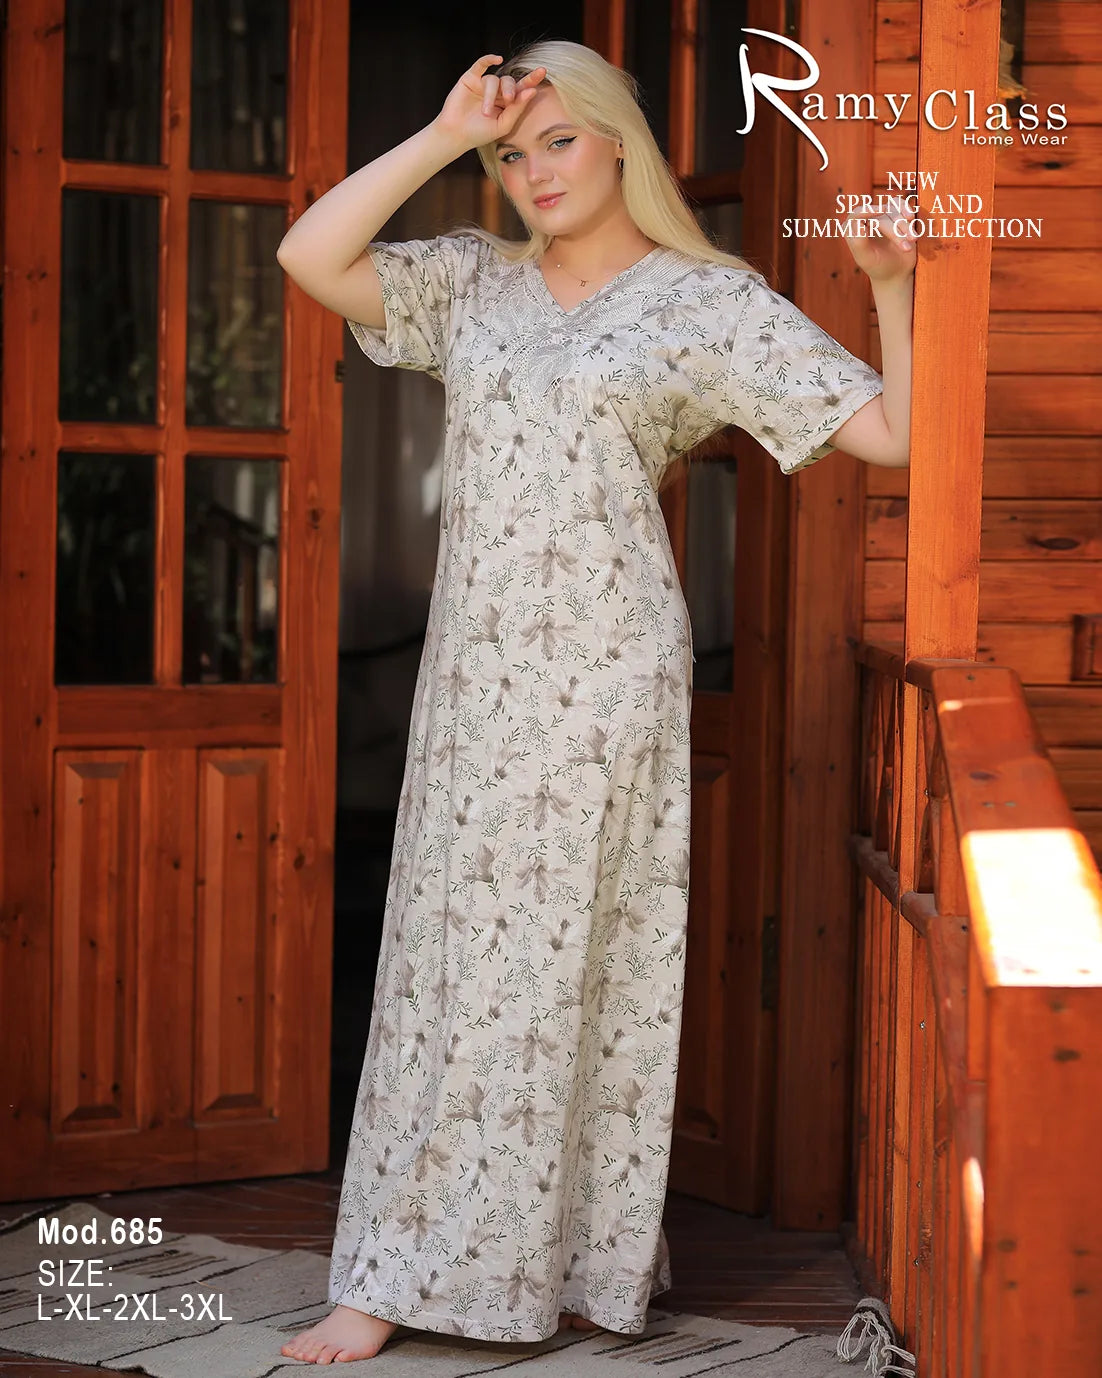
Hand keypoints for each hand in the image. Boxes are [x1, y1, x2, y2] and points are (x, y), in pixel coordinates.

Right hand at [431, 54, 547, 154]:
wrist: (456, 135)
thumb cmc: (480, 133)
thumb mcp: (503, 125)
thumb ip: (517, 108)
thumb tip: (532, 90)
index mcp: (506, 103)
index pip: (521, 88)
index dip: (531, 80)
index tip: (542, 71)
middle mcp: (497, 91)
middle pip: (509, 81)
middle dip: (511, 90)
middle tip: (508, 100)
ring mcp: (483, 84)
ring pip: (494, 80)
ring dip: (491, 95)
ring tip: (486, 111)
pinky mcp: (470, 79)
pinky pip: (481, 64)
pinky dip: (488, 59)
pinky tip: (497, 59)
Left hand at [844, 211, 917, 283]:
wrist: (895, 271)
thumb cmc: (878, 266)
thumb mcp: (867, 259)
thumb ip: (860, 243)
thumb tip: (860, 224)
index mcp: (852, 230)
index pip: (856, 215)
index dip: (867, 211)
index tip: (882, 211)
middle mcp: (865, 219)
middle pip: (880, 217)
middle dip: (895, 232)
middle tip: (906, 248)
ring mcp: (880, 214)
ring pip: (893, 211)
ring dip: (905, 226)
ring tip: (913, 240)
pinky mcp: (893, 212)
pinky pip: (899, 203)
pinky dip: (906, 209)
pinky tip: (911, 217)